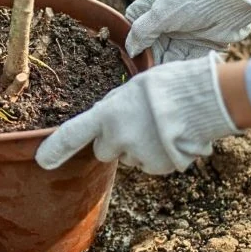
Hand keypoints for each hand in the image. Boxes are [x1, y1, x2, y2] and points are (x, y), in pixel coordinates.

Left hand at [35, 52, 239, 173]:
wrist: (207, 99)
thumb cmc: (170, 84)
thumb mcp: (133, 86)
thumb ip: (114, 107)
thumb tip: (107, 120)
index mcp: (108, 114)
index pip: (73, 134)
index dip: (55, 149)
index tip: (42, 161)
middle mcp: (119, 139)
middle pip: (103, 151)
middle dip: (113, 142)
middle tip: (135, 123)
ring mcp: (139, 156)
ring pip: (130, 158)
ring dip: (139, 147)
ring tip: (160, 125)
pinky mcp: (159, 167)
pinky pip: (151, 164)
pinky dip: (158, 154)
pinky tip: (172, 136)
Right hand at [125, 0, 250, 62]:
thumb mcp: (161, 12)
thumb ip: (141, 31)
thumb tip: (130, 49)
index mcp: (159, 1)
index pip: (136, 17)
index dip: (130, 31)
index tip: (128, 47)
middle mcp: (172, 16)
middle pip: (152, 39)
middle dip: (148, 53)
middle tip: (142, 66)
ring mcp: (188, 30)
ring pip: (168, 51)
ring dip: (162, 62)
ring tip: (157, 73)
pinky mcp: (203, 43)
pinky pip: (186, 58)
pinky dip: (179, 66)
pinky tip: (173, 73)